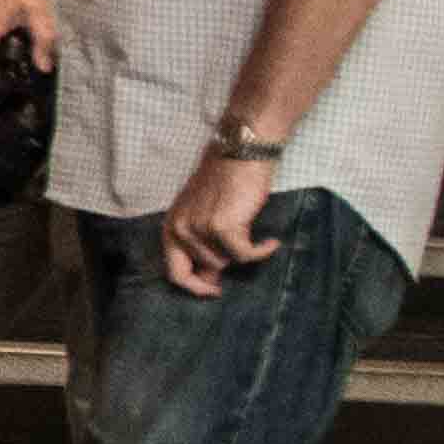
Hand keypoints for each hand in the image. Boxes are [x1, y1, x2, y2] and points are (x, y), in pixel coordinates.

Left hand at [159, 147, 284, 295]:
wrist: (242, 151)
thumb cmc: (227, 180)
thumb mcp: (204, 213)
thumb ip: (202, 244)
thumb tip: (212, 279)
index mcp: (171, 225)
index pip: (175, 273)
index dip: (194, 287)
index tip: (214, 291)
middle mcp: (180, 228)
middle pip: (201, 271)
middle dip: (221, 269)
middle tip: (240, 258)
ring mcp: (200, 229)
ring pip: (225, 262)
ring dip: (242, 251)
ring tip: (254, 233)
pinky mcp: (223, 227)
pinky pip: (245, 255)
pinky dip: (261, 251)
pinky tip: (271, 242)